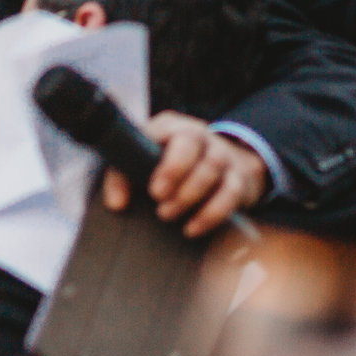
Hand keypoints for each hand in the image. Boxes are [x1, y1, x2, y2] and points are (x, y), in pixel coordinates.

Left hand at [99, 112, 267, 236]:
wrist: (216, 166)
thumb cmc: (166, 166)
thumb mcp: (141, 163)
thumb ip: (121, 178)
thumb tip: (117, 204)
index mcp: (169, 127)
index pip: (165, 131)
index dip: (164, 162)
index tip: (154, 191)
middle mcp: (198, 134)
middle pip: (193, 141)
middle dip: (177, 174)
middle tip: (160, 204)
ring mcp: (221, 153)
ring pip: (213, 165)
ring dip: (190, 195)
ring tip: (168, 215)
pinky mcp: (238, 177)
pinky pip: (231, 192)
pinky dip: (212, 213)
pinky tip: (193, 228)